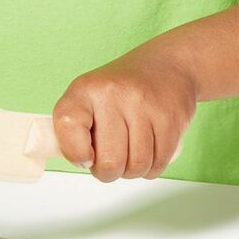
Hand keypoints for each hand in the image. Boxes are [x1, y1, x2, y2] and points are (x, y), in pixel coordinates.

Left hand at [50, 41, 199, 180]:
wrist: (168, 66)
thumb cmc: (121, 91)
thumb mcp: (88, 98)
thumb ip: (73, 130)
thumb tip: (83, 162)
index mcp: (85, 89)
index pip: (68, 124)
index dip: (75, 152)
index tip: (86, 156)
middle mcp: (114, 94)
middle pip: (109, 162)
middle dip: (109, 172)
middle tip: (111, 157)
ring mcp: (144, 106)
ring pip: (137, 167)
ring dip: (133, 171)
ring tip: (131, 153)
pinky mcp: (170, 118)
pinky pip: (159, 164)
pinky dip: (152, 167)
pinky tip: (149, 150)